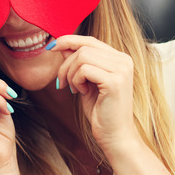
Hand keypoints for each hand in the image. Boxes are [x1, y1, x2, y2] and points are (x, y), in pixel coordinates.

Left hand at [50, 35, 137, 152]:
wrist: (114, 134)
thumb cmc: (100, 110)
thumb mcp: (85, 82)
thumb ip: (77, 63)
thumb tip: (62, 45)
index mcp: (119, 58)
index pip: (90, 40)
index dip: (68, 40)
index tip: (51, 47)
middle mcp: (123, 60)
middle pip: (83, 47)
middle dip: (65, 65)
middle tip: (62, 83)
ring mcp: (121, 70)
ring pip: (82, 57)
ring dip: (70, 74)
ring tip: (74, 89)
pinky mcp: (115, 81)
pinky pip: (84, 70)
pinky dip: (76, 81)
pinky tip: (81, 93)